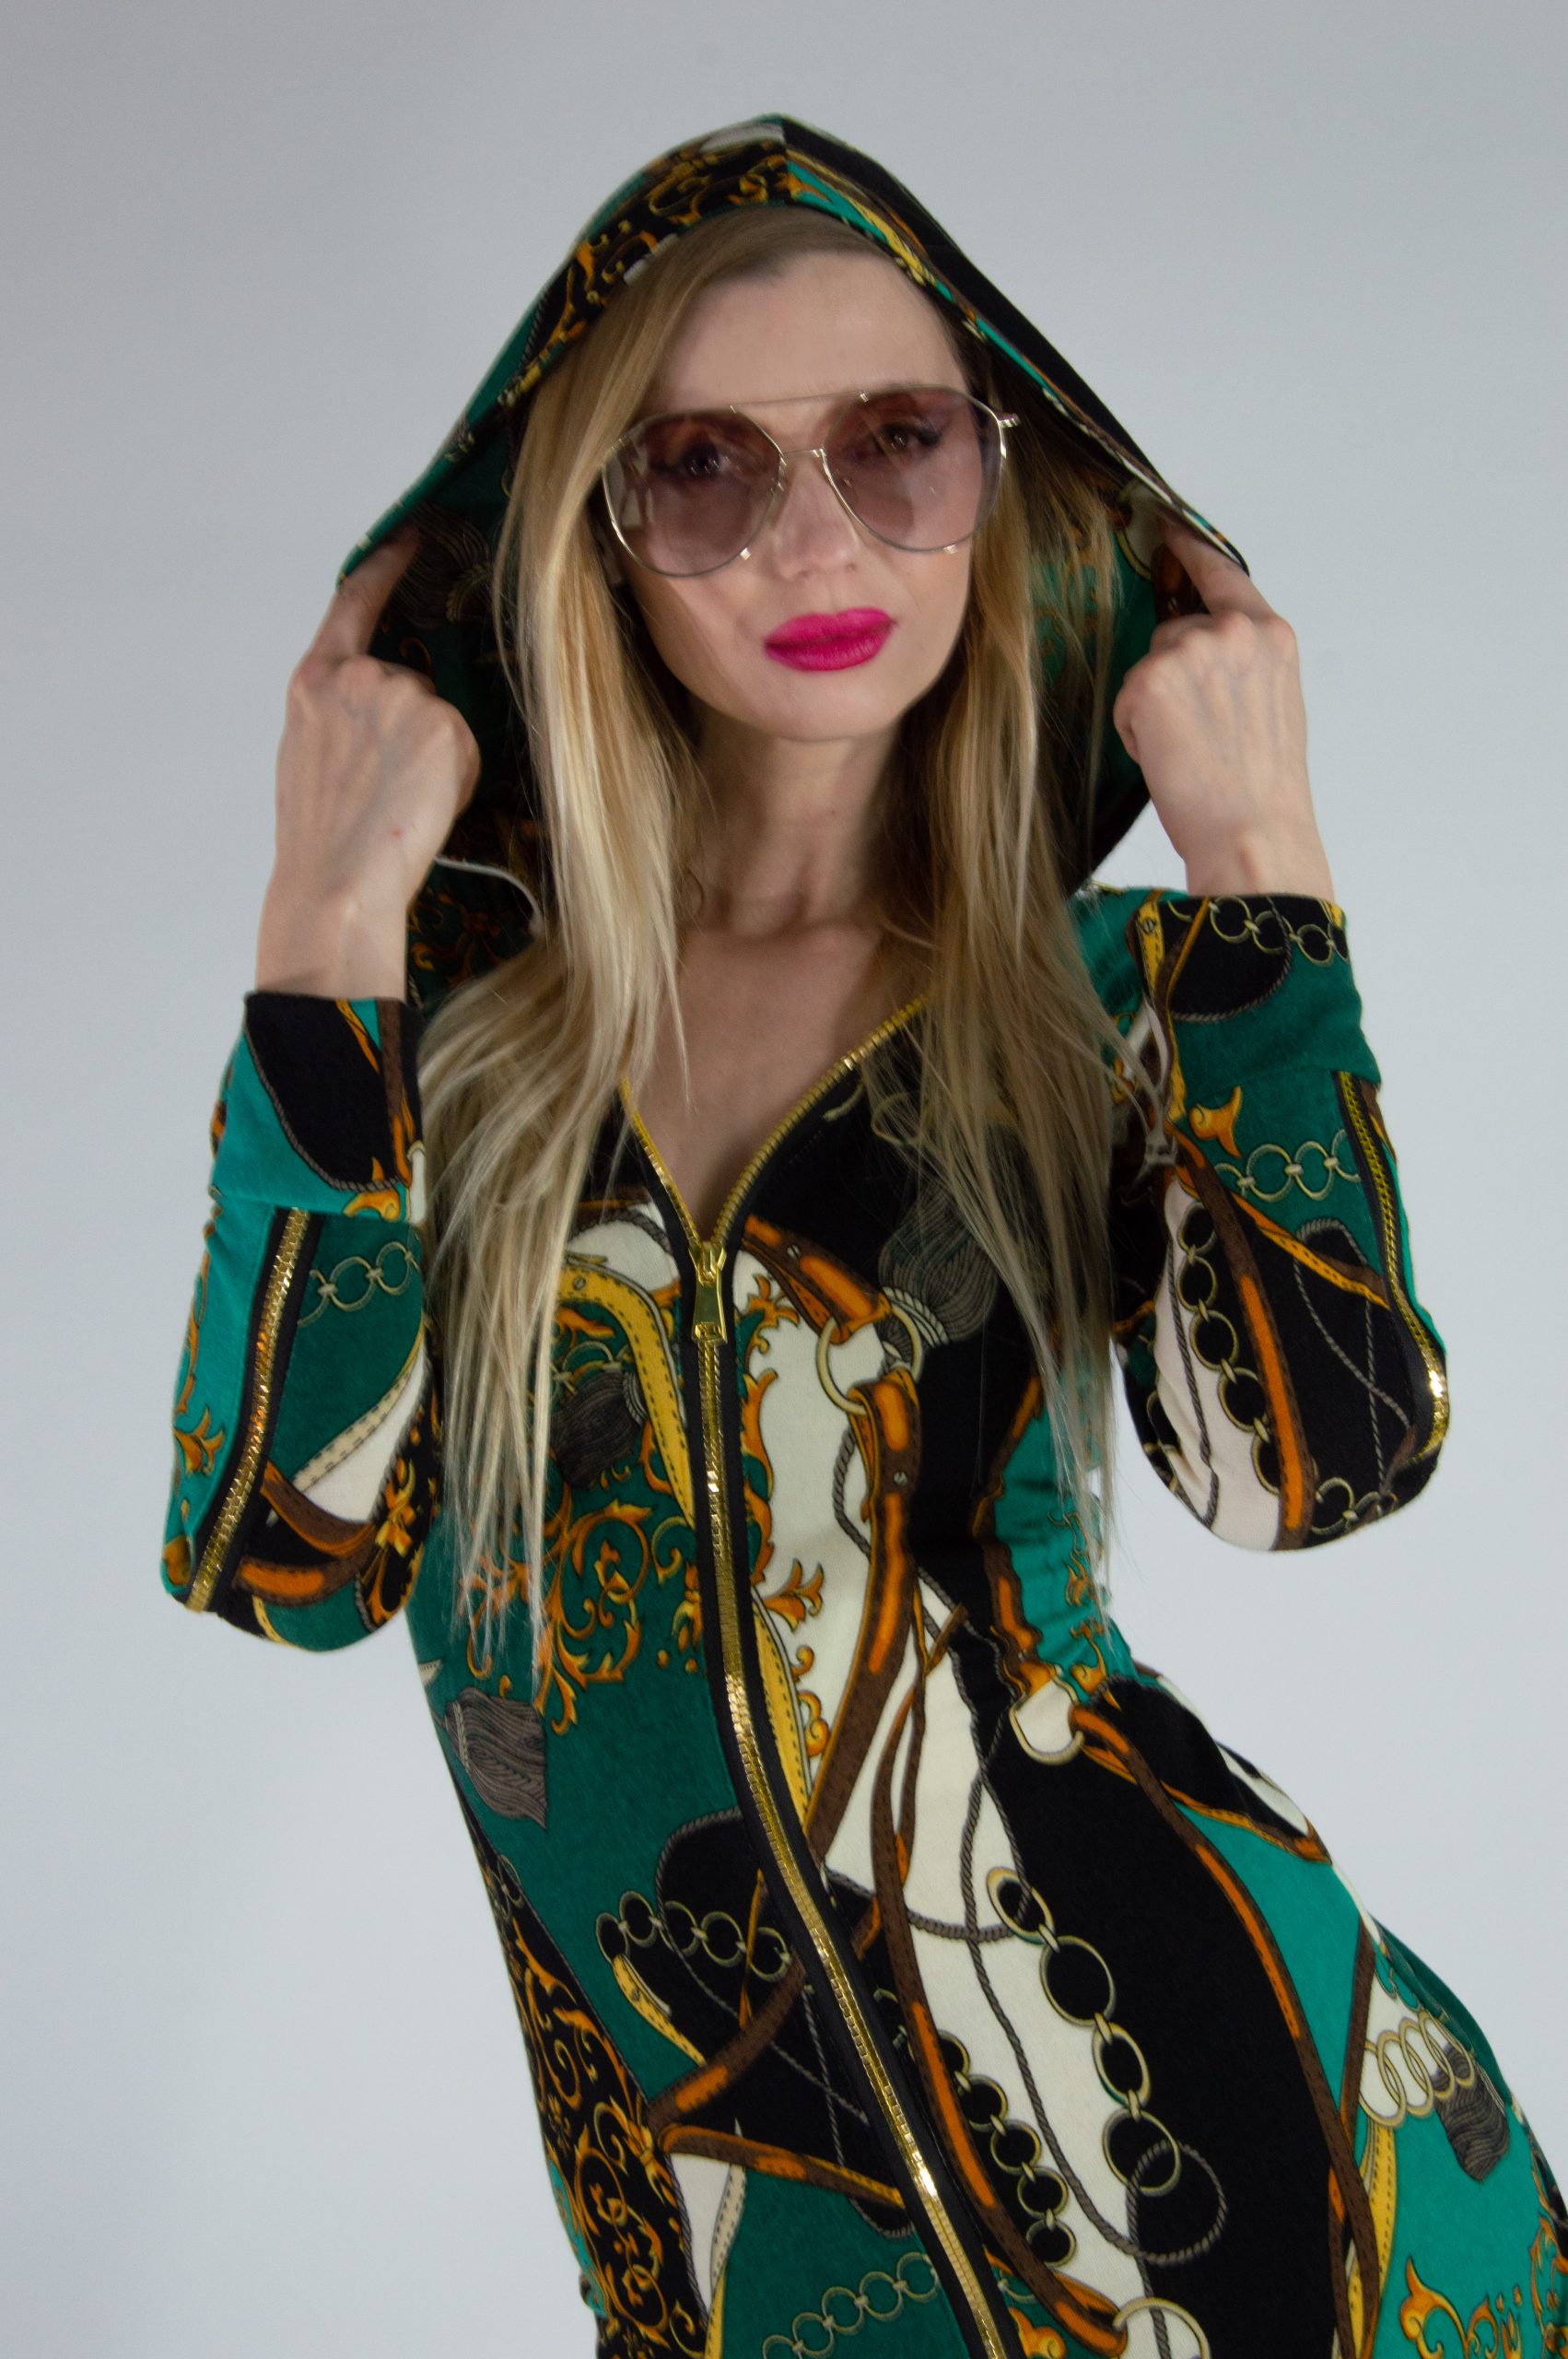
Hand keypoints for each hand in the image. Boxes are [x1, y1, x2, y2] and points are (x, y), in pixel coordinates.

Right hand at [255, 530, 480, 995]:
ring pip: (441, 716)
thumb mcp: (311, 755)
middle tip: (390, 785)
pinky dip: (456, 776)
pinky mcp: (442, 723)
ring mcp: (401, 695)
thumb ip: (345, 714)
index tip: (410, 537)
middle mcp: (356, 676)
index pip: (354, 603)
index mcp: (314, 682)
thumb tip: (388, 721)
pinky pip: (464, 746)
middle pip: (411, 680)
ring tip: (400, 801)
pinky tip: (426, 804)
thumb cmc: (322, 837)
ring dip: (435, 754)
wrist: (337, 881)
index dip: (385, 567)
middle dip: (412, 729)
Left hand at [1111, 514, 1335, 902]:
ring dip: (1152, 705)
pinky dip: (1135, 730)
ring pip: (1147, 666)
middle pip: (1172, 631)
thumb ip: (1243, 662)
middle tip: (1199, 734)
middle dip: (1171, 676)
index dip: (1188, 549)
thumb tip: (1202, 650)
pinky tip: (1167, 757)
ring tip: (1188, 749)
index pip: (1222, 572)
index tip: (1165, 526)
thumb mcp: (1273, 705)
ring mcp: (1192, 651)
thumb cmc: (1262, 788)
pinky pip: (1126, 699)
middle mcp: (1235, 632)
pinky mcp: (1151, 681)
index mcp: (1273, 635)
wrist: (1253, 834)